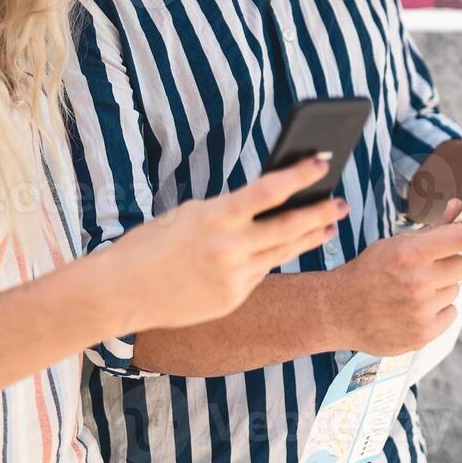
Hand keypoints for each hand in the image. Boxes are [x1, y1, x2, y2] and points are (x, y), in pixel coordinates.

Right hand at [113, 156, 346, 332]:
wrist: (119, 292)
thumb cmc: (150, 244)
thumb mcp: (189, 215)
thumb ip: (228, 210)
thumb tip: (267, 202)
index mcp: (216, 217)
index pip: (270, 191)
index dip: (300, 176)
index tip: (322, 163)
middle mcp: (230, 247)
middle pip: (290, 226)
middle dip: (321, 213)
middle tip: (342, 202)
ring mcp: (234, 277)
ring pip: (283, 252)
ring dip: (310, 237)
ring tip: (329, 226)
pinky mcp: (232, 298)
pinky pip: (261, 273)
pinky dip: (273, 258)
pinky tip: (285, 248)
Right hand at [330, 211, 461, 355]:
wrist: (339, 310)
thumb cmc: (369, 271)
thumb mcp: (396, 243)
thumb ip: (433, 228)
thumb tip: (459, 208)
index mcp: (410, 254)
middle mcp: (418, 283)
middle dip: (450, 262)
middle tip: (430, 267)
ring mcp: (421, 311)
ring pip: (455, 290)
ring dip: (441, 287)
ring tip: (414, 290)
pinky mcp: (423, 334)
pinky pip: (451, 313)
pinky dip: (438, 309)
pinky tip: (415, 307)